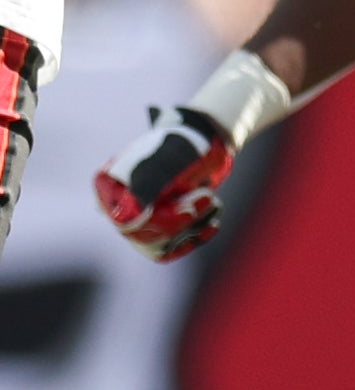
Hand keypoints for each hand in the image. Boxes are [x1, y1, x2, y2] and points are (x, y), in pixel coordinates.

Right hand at [97, 104, 238, 260]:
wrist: (207, 140)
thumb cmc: (184, 145)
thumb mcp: (167, 161)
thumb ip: (146, 185)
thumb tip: (123, 220)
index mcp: (108, 186)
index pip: (129, 224)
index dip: (165, 221)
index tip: (192, 206)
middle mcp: (117, 205)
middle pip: (145, 239)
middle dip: (182, 222)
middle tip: (207, 197)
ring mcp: (137, 216)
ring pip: (160, 246)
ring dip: (192, 228)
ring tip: (210, 199)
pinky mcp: (158, 225)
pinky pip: (171, 249)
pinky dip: (194, 238)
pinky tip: (212, 224)